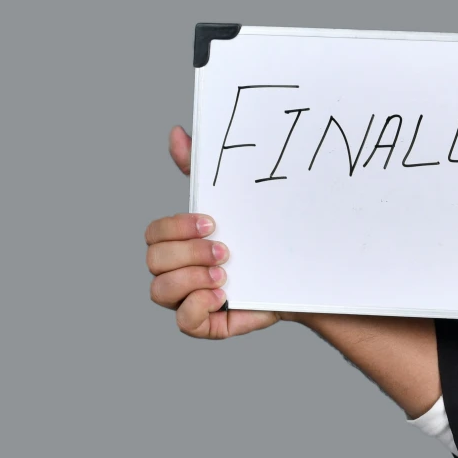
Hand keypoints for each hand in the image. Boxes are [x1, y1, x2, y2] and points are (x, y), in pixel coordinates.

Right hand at [145, 124, 281, 340]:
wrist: (304, 275)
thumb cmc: (263, 237)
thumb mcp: (236, 201)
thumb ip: (201, 171)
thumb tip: (178, 133)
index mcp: (180, 243)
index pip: (153, 234)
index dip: (176, 227)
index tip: (213, 222)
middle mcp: (178, 272)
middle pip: (153, 261)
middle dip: (188, 253)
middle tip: (225, 251)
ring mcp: (189, 299)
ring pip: (160, 291)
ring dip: (192, 279)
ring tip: (226, 274)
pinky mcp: (208, 324)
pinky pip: (183, 323)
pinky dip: (198, 307)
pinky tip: (224, 296)